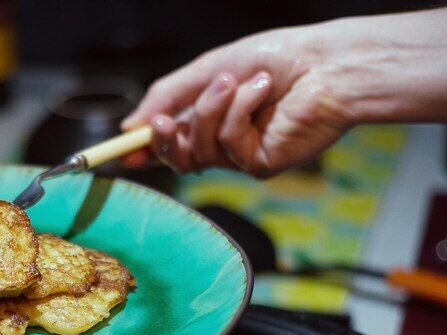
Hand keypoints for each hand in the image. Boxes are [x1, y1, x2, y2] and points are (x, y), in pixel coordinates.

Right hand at [122, 26, 354, 177]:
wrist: (324, 63)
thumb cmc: (273, 58)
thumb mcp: (208, 70)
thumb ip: (168, 96)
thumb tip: (130, 127)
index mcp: (210, 118)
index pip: (170, 142)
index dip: (145, 149)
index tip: (122, 151)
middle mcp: (223, 142)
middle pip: (177, 158)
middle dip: (162, 141)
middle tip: (158, 124)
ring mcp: (241, 156)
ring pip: (199, 150)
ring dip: (211, 109)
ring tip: (236, 81)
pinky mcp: (260, 165)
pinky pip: (228, 145)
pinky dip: (239, 112)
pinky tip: (262, 91)